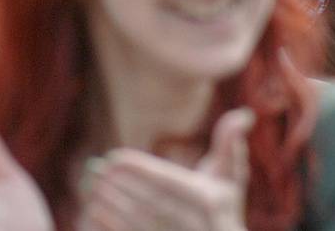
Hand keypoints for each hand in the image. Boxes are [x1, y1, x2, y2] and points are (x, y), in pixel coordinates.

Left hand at [83, 108, 250, 230]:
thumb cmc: (224, 207)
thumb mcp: (232, 177)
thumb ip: (231, 144)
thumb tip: (242, 114)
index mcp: (206, 200)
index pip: (166, 181)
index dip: (139, 169)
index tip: (114, 158)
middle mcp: (190, 222)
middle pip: (147, 200)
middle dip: (119, 185)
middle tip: (96, 169)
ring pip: (135, 221)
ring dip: (109, 204)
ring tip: (91, 186)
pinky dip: (109, 226)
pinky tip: (93, 212)